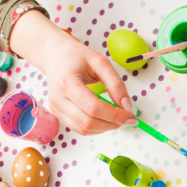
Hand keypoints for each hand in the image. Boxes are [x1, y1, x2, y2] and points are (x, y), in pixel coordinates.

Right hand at [10, 11, 138, 135]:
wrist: (55, 56)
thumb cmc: (77, 57)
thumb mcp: (101, 62)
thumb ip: (116, 84)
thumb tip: (128, 107)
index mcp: (67, 82)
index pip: (94, 108)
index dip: (115, 115)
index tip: (131, 116)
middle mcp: (58, 98)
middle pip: (88, 122)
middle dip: (111, 124)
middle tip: (126, 118)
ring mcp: (56, 108)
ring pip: (84, 130)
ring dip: (104, 128)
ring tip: (116, 118)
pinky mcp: (58, 114)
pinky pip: (79, 129)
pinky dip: (96, 128)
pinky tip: (104, 119)